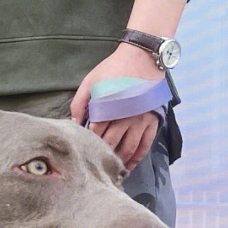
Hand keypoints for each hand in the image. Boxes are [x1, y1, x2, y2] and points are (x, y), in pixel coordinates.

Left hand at [70, 43, 163, 170]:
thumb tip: (74, 123)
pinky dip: (137, 158)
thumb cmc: (114, 69)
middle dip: (102, 154)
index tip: (84, 147)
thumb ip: (80, 102)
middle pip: (111, 143)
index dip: (89, 141)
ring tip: (112, 170)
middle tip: (95, 163)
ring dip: (120, 161)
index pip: (96, 132)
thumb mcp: (91, 80)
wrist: (142, 58)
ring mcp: (140, 122)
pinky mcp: (152, 122)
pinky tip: (130, 165)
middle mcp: (125, 118)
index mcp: (109, 108)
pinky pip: (145, 145)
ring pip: (129, 148)